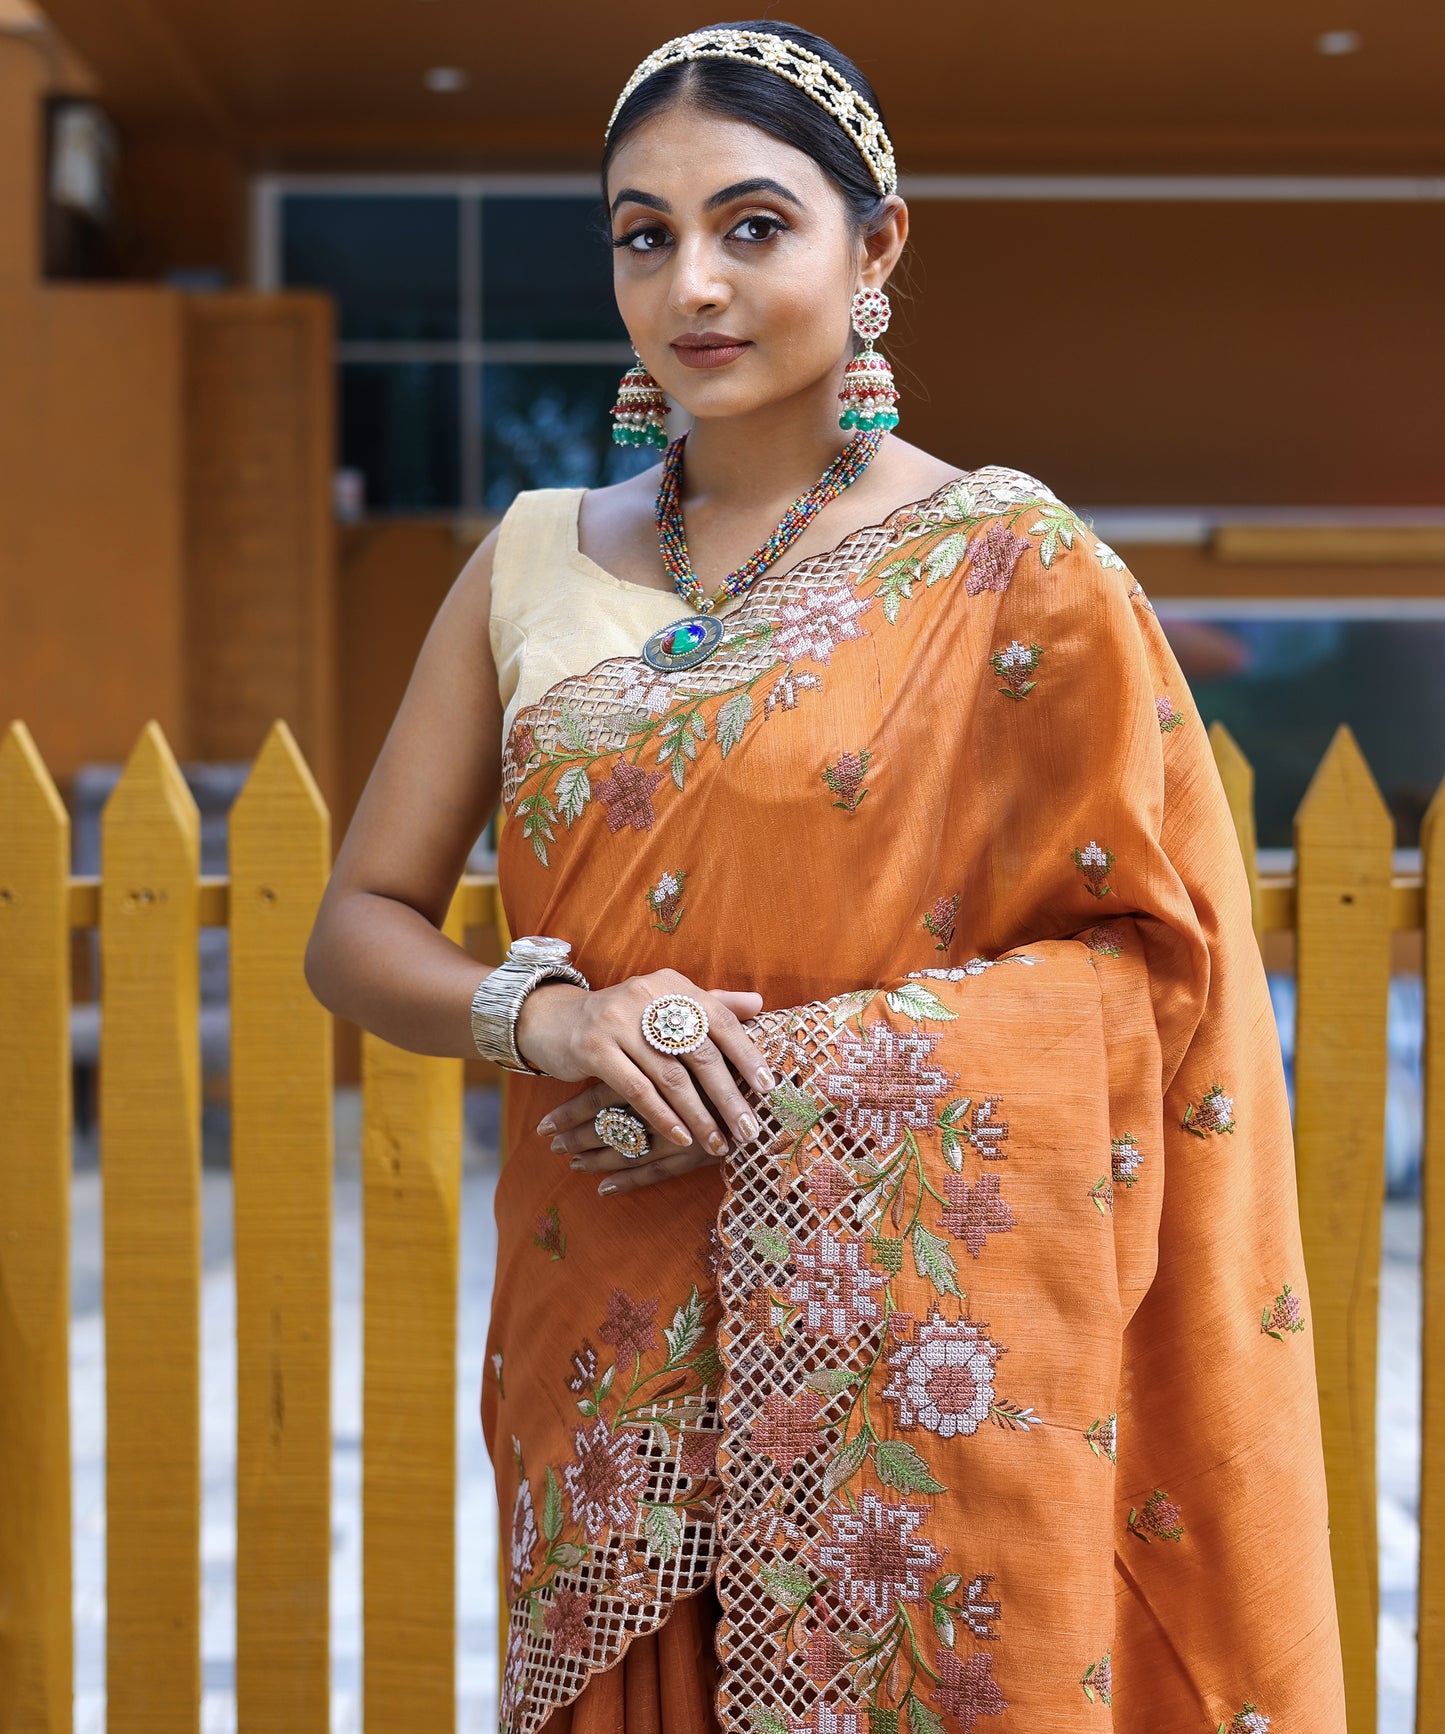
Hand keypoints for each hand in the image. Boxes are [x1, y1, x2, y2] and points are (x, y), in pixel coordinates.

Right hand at [514, 973, 774, 1192]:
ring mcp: (618, 1020)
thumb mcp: (664, 1004)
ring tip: (718, 1143)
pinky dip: (662, 1117)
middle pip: (700, 1052)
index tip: (768, 1088)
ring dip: (698, 1115)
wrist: (555, 1020)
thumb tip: (759, 1002)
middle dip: (728, 1095)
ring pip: (670, 1076)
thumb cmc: (622, 1018)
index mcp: (672, 985)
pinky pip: (637, 1089)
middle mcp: (647, 996)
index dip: (746, 1054)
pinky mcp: (594, 1047)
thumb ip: (711, 1003)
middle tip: (749, 1129)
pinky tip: (680, 1138)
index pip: (720, 1018)